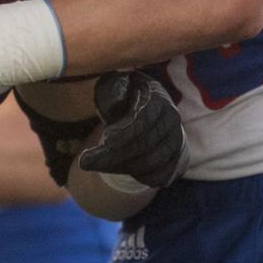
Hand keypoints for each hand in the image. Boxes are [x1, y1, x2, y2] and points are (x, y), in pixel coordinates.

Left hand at [78, 71, 189, 188]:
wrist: (147, 110)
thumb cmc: (125, 95)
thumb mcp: (115, 86)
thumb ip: (115, 91)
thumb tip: (115, 100)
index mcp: (158, 99)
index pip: (145, 119)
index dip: (126, 132)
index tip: (106, 139)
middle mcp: (172, 121)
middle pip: (145, 144)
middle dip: (113, 155)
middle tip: (85, 161)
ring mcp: (177, 141)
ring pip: (151, 163)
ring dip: (120, 167)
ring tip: (94, 164)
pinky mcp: (177, 160)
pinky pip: (158, 176)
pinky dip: (136, 177)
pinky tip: (115, 168)